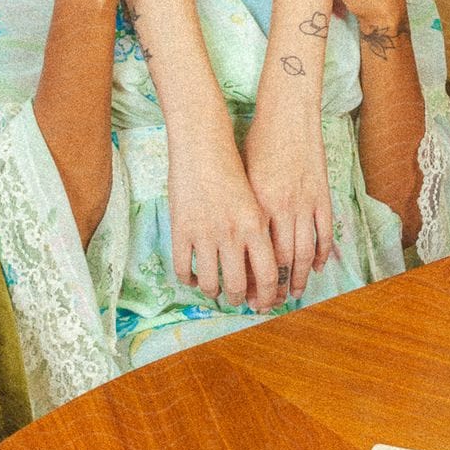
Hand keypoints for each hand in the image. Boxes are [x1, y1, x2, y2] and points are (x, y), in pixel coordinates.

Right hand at [168, 116, 281, 311]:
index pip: (268, 275)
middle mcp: (232, 233)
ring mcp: (204, 233)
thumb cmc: (233, 169)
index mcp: (256, 225)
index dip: (269, 296)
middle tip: (240, 301)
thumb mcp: (256, 200)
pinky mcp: (181, 230)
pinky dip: (190, 280)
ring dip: (215, 292)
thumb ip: (260, 232)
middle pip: (238, 285)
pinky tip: (194, 277)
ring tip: (217, 290)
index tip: (266, 303)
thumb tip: (266, 268)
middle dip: (240, 299)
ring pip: (210, 283)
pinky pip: (183, 270)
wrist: (203, 146)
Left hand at [242, 106, 333, 300]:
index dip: (251, 280)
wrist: (288, 114)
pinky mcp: (323, 195)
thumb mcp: (243, 176)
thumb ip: (244, 209)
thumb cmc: (259, 142)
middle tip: (269, 304)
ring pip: (305, 253)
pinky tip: (316, 267)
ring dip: (300, 278)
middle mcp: (282, 208)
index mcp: (258, 205)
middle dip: (274, 288)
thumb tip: (238, 242)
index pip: (256, 255)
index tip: (246, 295)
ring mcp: (306, 203)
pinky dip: (322, 253)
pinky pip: (324, 232)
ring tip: (294, 294)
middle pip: (281, 261)